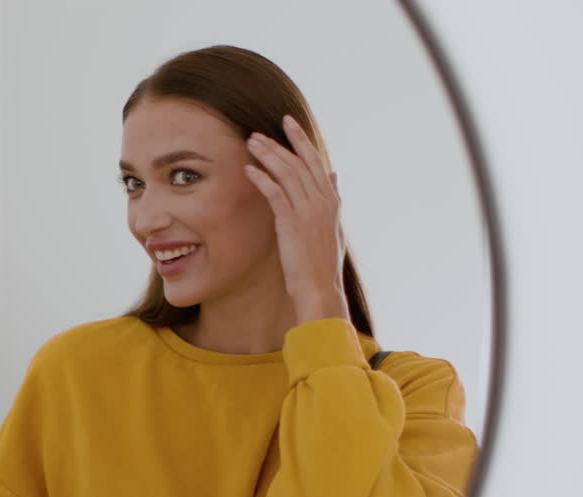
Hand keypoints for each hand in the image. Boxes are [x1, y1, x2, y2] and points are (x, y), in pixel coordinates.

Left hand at [243, 115, 348, 323]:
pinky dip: (262, 178)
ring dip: (267, 155)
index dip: (301, 140)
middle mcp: (321, 202)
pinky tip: (248, 169)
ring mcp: (308, 211)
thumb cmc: (322, 263)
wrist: (320, 287)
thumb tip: (334, 175)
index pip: (315, 162)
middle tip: (258, 131)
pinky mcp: (292, 223)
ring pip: (287, 173)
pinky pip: (275, 193)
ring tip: (250, 143)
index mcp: (331, 201)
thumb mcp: (334, 227)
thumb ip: (334, 198)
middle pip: (299, 162)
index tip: (288, 123)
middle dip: (279, 143)